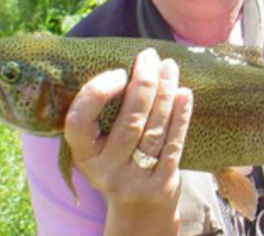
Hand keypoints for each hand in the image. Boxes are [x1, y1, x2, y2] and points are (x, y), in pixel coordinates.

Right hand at [64, 48, 192, 228]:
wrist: (139, 207)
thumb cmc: (118, 160)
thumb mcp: (99, 145)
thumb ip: (103, 114)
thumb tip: (128, 64)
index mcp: (84, 155)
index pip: (79, 121)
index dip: (97, 93)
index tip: (117, 72)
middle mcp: (106, 169)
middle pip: (129, 121)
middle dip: (143, 83)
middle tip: (150, 57)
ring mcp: (134, 179)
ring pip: (154, 129)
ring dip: (165, 93)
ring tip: (170, 66)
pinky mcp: (161, 183)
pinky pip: (173, 143)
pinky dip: (180, 116)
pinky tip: (184, 94)